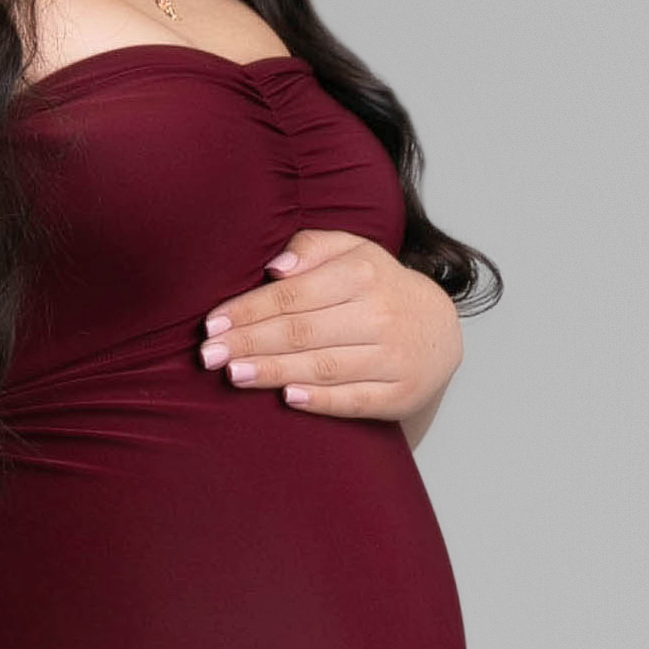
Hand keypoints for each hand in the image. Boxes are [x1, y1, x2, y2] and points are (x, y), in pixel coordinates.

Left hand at [196, 229, 459, 425]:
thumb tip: (276, 267)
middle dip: (250, 343)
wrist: (438, 330)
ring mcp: (394, 357)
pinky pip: (356, 400)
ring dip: (274, 372)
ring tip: (234, 375)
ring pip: (324, 367)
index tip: (212, 324)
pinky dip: (321, 401)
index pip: (295, 295)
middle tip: (209, 356)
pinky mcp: (401, 393)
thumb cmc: (378, 287)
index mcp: (364, 274)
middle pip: (303, 332)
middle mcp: (381, 314)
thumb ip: (313, 247)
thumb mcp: (353, 252)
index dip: (249, 311)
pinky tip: (288, 399)